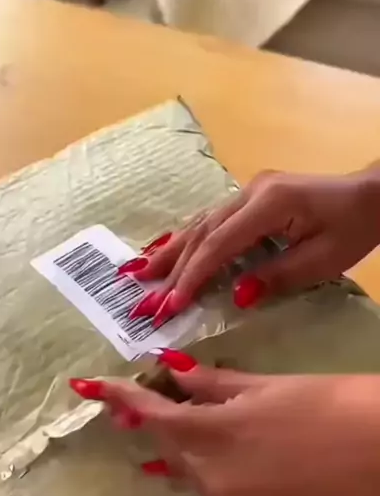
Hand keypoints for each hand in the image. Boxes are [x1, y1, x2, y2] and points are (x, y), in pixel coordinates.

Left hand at [101, 359, 379, 495]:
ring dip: (177, 445)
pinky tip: (210, 455)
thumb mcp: (271, 387)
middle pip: (168, 444)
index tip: (83, 386)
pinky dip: (203, 468)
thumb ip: (217, 383)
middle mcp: (213, 478)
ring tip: (169, 421)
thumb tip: (173, 370)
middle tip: (136, 395)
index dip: (116, 396)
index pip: (151, 414)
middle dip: (150, 418)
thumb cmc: (332, 409)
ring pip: (190, 470)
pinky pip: (213, 491)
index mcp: (214, 436)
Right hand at [121, 168, 379, 320]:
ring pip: (201, 222)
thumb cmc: (352, 229)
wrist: (372, 195)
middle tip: (142, 298)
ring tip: (138, 273)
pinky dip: (188, 238)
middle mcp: (250, 192)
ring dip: (171, 250)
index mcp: (267, 204)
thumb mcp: (322, 260)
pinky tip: (167, 248)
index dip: (192, 276)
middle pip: (202, 232)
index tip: (169, 305)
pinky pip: (212, 219)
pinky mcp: (252, 196)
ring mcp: (248, 190)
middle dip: (171, 268)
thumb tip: (236, 296)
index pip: (219, 244)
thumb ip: (276, 276)